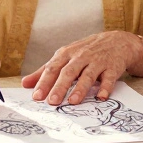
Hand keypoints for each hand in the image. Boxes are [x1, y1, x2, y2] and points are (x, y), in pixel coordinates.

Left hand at [21, 30, 139, 104]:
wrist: (117, 41)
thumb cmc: (86, 51)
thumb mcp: (65, 56)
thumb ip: (45, 70)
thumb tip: (25, 83)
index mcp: (66, 55)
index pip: (52, 69)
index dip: (44, 82)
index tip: (36, 97)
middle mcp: (81, 57)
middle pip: (68, 72)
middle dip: (59, 87)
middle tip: (52, 101)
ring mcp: (97, 61)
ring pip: (87, 75)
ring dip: (80, 88)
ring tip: (72, 101)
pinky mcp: (112, 67)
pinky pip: (109, 78)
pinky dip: (105, 87)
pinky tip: (101, 97)